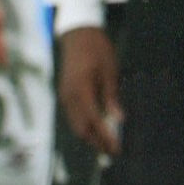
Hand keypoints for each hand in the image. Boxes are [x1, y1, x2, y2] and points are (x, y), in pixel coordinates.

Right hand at [57, 24, 121, 156]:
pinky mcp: (65, 94)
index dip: (105, 136)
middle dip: (97, 142)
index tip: (117, 148)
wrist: (78, 34)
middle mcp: (69, 96)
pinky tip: (97, 129)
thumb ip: (111, 97)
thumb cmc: (97, 49)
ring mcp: (65, 95)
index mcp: (81, 89)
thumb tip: (119, 120)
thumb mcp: (110, 71)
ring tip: (108, 144)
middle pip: (82, 128)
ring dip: (91, 137)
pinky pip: (74, 117)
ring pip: (76, 125)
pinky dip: (85, 126)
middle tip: (114, 151)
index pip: (93, 120)